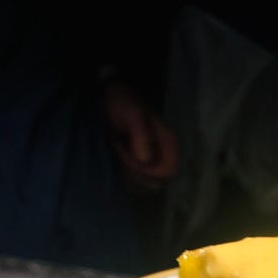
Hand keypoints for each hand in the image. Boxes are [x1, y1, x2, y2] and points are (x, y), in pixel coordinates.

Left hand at [100, 78, 178, 193]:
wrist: (110, 96)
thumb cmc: (124, 103)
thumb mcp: (133, 115)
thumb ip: (141, 136)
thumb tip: (146, 161)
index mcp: (168, 142)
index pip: (166, 170)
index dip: (148, 170)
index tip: (130, 156)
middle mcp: (162, 153)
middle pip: (155, 179)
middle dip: (135, 169)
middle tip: (120, 147)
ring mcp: (151, 159)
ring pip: (144, 181)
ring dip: (127, 169)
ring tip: (117, 146)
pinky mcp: (139, 162)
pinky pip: (135, 178)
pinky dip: (123, 170)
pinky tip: (117, 152)